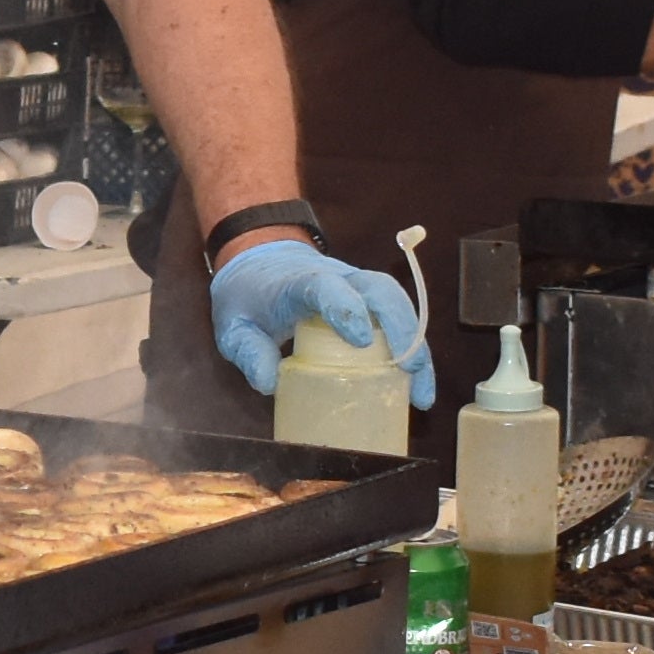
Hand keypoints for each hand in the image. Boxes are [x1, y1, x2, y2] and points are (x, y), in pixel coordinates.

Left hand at [208, 231, 430, 404]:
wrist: (261, 262)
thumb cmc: (248, 296)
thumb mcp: (232, 326)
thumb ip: (248, 352)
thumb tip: (269, 385)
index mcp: (299, 281)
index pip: (327, 286)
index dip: (346, 308)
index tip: (360, 340)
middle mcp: (337, 277)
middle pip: (380, 290)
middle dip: (401, 327)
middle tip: (410, 370)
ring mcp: (357, 286)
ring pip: (397, 303)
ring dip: (416, 342)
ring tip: (421, 390)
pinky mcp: (368, 300)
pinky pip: (398, 317)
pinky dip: (413, 347)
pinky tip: (418, 383)